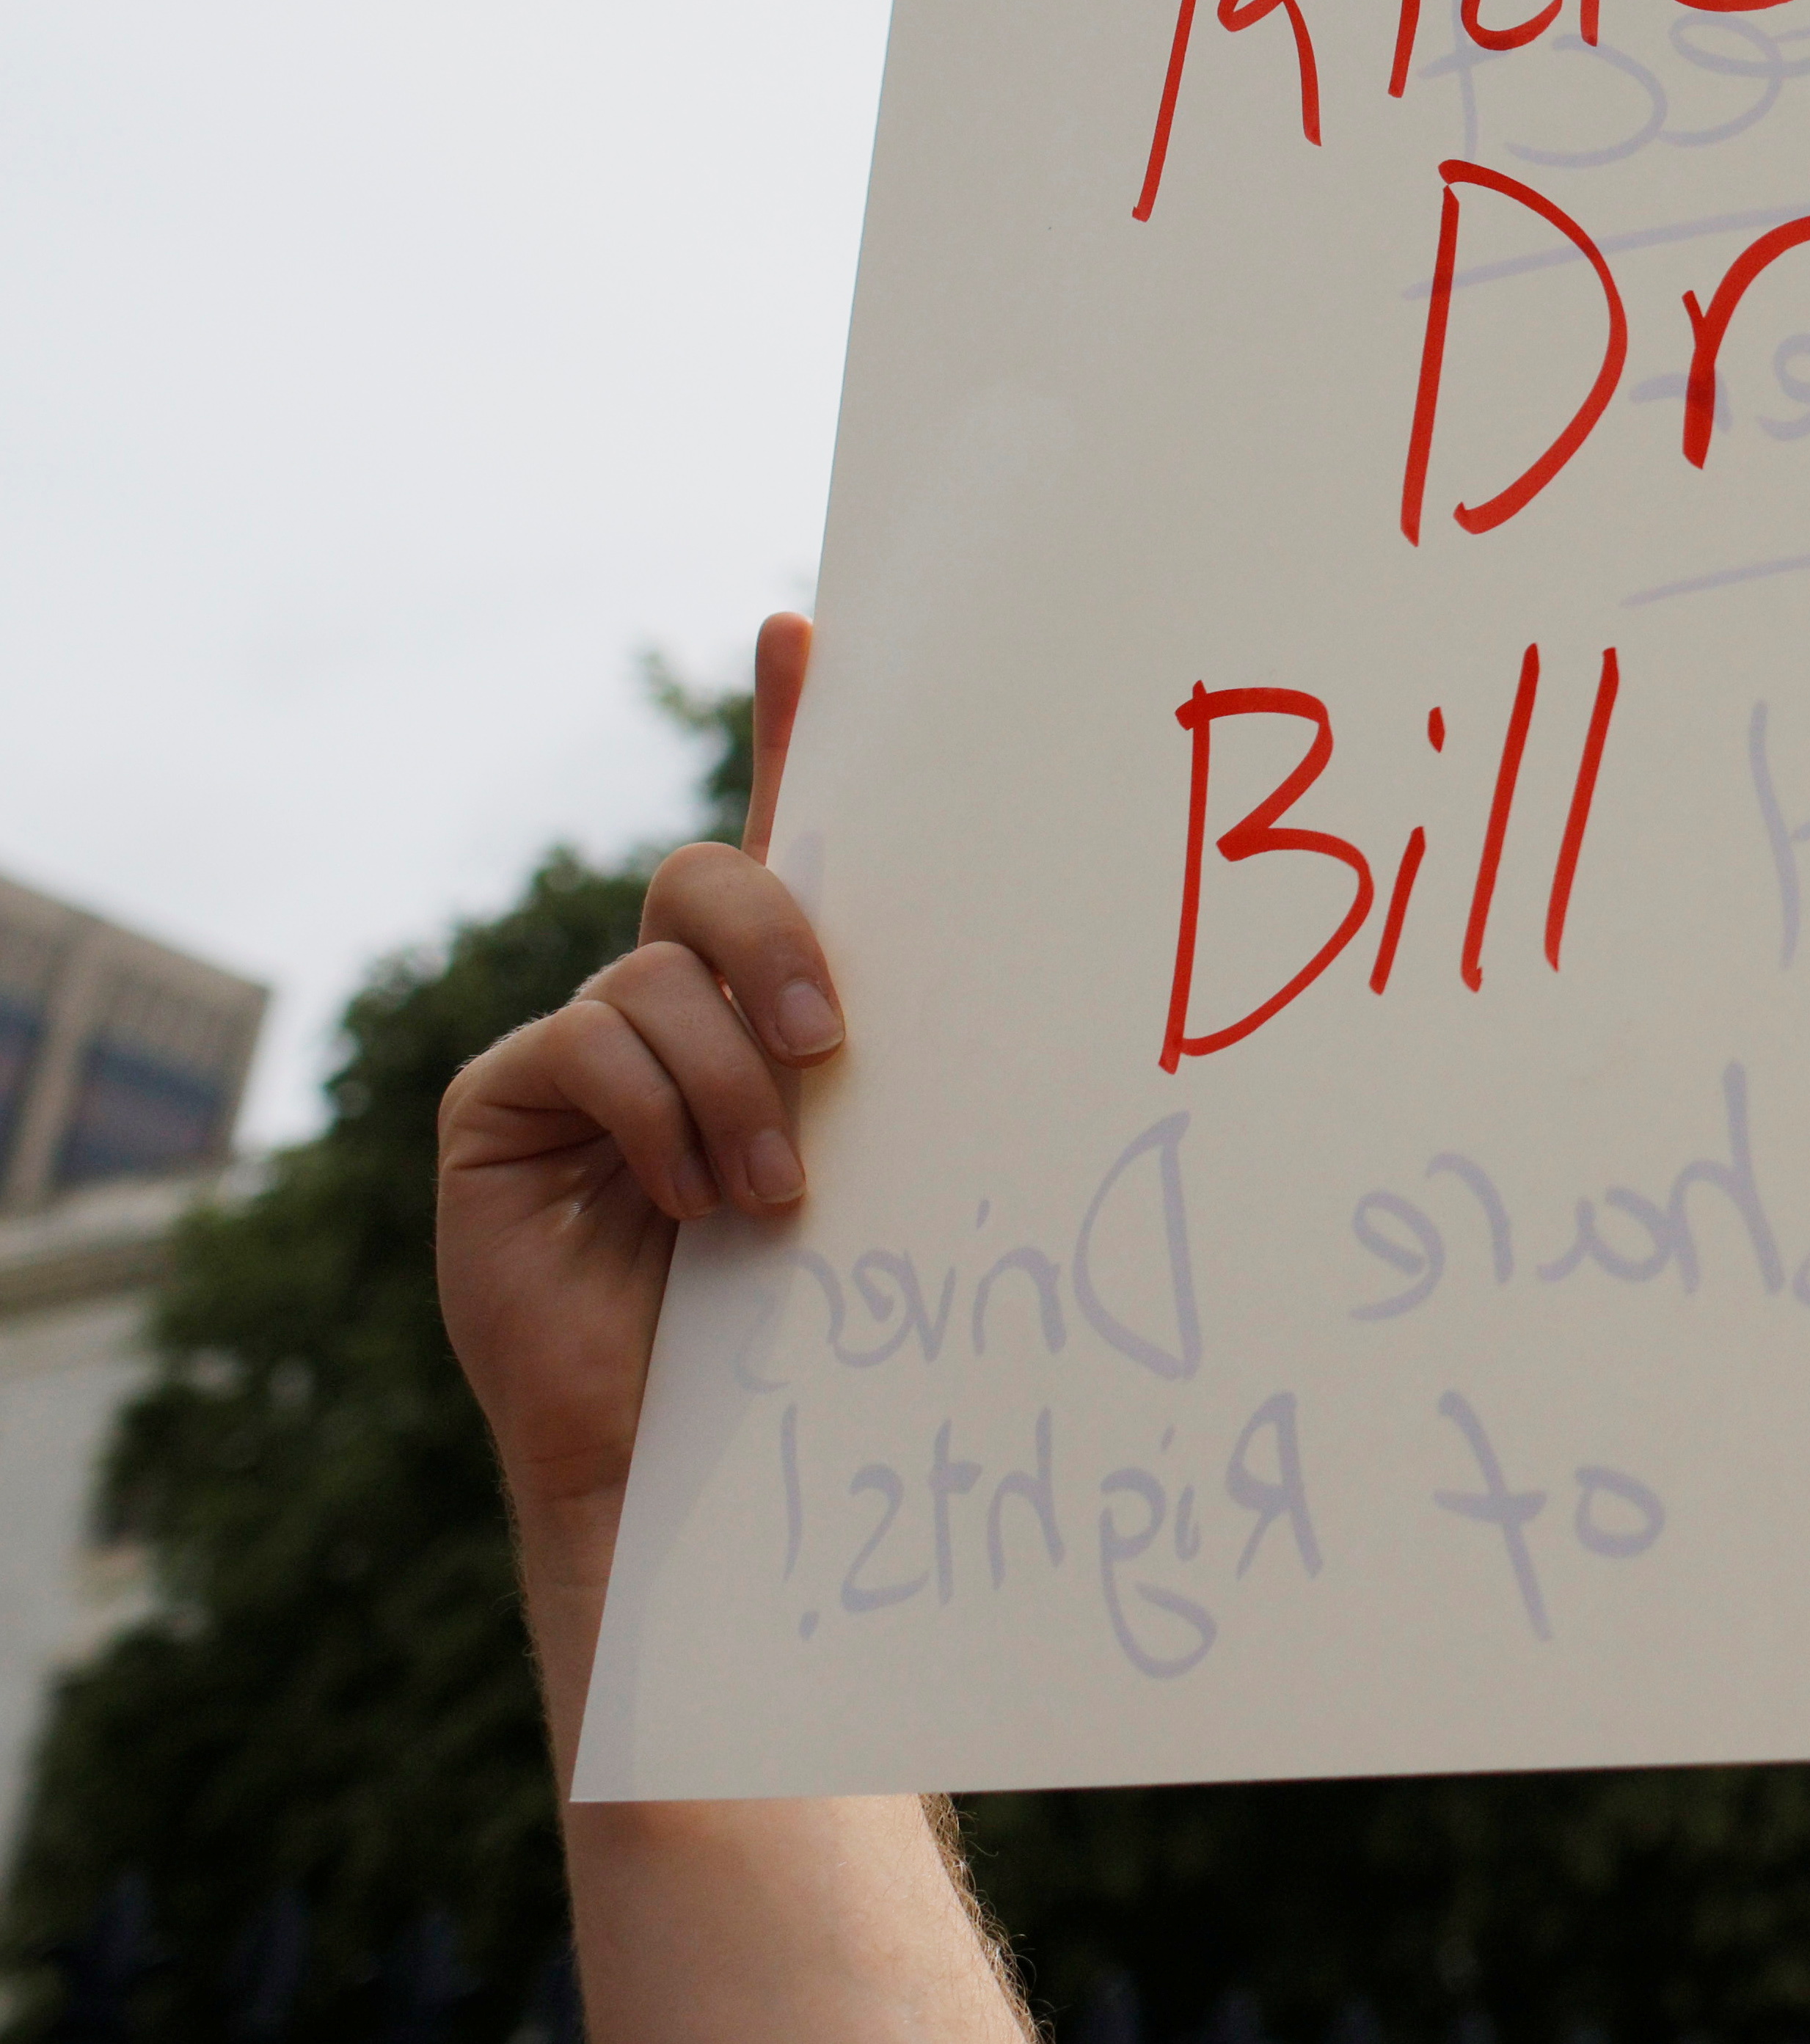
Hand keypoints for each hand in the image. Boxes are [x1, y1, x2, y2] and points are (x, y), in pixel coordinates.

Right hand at [437, 614, 846, 1558]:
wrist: (703, 1462)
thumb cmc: (818, 1321)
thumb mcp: (882, 1159)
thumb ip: (898, 1060)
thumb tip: (1027, 955)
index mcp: (773, 1001)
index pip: (786, 828)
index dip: (788, 719)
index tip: (807, 624)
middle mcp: (669, 1001)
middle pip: (714, 878)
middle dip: (778, 939)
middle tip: (833, 1042)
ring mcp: (579, 1048)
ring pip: (656, 978)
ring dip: (730, 1084)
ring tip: (771, 1196)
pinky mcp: (504, 1106)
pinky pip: (585, 1047)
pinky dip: (656, 1121)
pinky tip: (685, 1204)